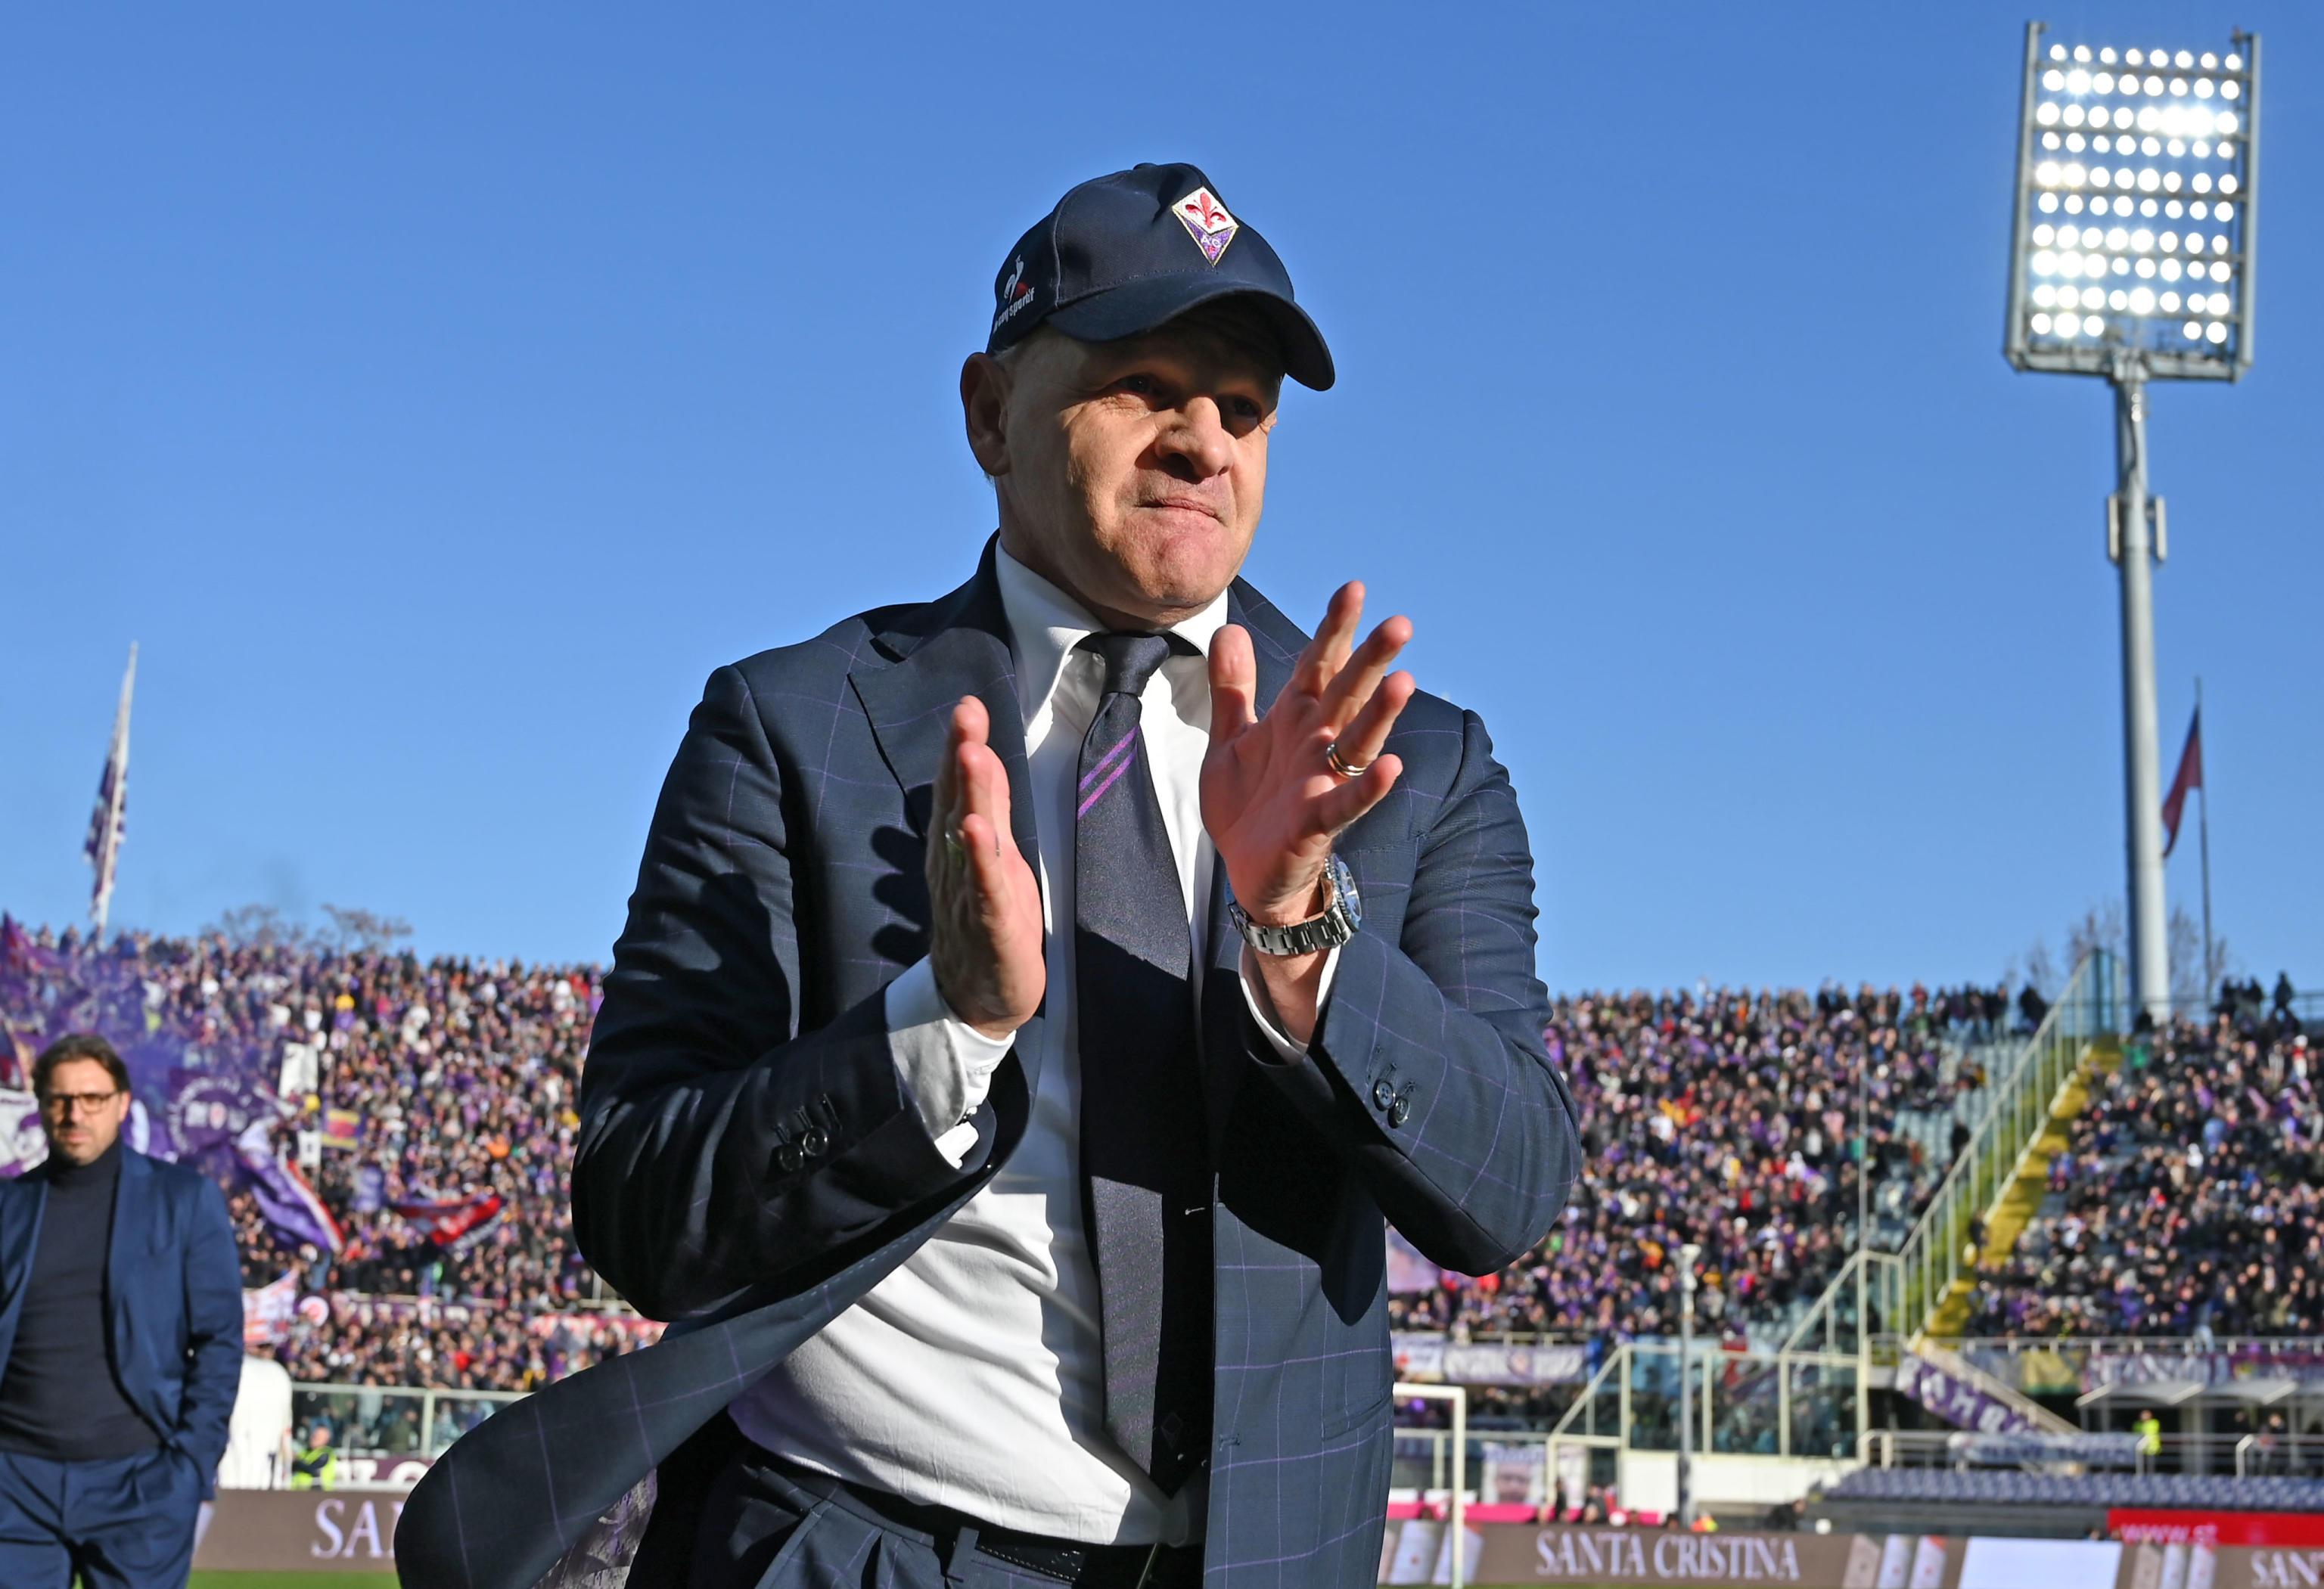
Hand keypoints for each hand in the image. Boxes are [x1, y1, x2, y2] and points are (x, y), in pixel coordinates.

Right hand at [925, 697, 1044, 1040]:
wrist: (977, 997)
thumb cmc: (985, 919)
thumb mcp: (992, 854)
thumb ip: (988, 805)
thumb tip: (979, 751)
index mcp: (955, 845)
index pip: (955, 788)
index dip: (960, 745)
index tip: (969, 704)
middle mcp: (954, 863)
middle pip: (956, 802)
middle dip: (961, 756)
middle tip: (966, 714)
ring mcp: (968, 893)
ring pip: (968, 839)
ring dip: (970, 797)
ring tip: (971, 756)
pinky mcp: (988, 925)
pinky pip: (982, 888)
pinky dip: (980, 860)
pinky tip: (977, 833)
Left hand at [1202, 582, 1413, 925]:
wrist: (1246, 871)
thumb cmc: (1248, 805)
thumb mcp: (1229, 739)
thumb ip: (1232, 688)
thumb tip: (1229, 629)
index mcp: (1295, 718)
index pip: (1318, 664)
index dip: (1334, 628)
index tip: (1354, 588)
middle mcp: (1316, 744)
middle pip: (1347, 694)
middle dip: (1370, 660)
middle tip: (1399, 624)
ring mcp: (1321, 782)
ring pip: (1357, 741)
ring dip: (1380, 714)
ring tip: (1403, 682)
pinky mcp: (1318, 822)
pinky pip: (1347, 802)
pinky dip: (1368, 786)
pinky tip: (1391, 766)